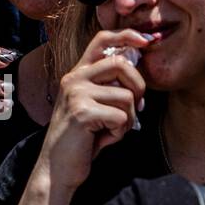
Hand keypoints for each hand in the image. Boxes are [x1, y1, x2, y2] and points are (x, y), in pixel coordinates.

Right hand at [38, 29, 153, 191]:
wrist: (57, 169)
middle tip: (136, 109)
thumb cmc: (81, 139)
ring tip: (111, 131)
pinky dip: (120, 133)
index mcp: (78, 74)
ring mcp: (76, 94)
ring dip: (128, 119)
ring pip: (126, 96)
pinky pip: (121, 117)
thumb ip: (110, 86)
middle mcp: (74, 79)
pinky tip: (104, 139)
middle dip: (139, 88)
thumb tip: (139, 69)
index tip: (147, 41)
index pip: (102, 39)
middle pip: (121, 65)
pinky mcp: (82, 113)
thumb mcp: (94, 106)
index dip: (127, 36)